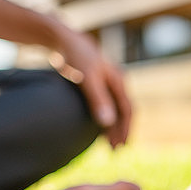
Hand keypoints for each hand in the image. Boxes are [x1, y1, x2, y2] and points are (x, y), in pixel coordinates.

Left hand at [50, 26, 131, 148]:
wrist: (63, 39)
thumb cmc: (77, 57)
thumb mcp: (88, 79)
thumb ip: (98, 100)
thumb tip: (108, 122)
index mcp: (119, 81)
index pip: (128, 110)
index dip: (126, 128)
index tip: (122, 145)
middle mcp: (115, 82)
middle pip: (122, 111)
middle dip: (120, 131)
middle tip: (115, 150)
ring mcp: (106, 82)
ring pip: (113, 108)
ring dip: (112, 126)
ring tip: (108, 144)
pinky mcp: (95, 83)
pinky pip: (104, 104)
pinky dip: (104, 118)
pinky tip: (98, 128)